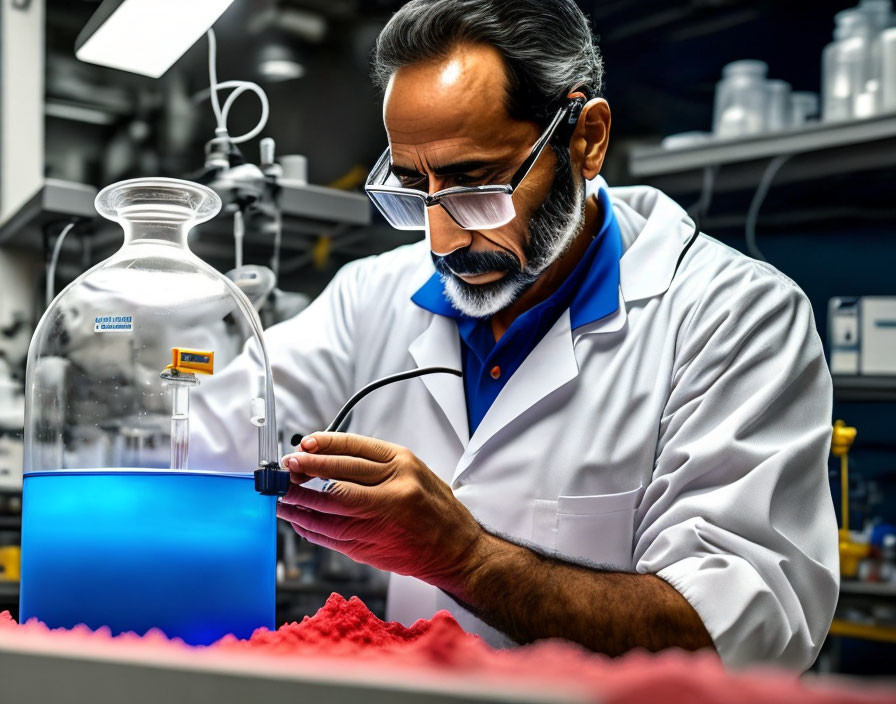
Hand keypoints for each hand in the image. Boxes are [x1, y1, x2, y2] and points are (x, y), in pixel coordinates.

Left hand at [276, 432, 485, 592]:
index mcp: (404, 465)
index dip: (323, 445)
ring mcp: (381, 520)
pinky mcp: (370, 547)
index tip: (303, 446)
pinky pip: (330, 535)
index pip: (353, 448)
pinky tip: (298, 520)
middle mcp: (393, 489)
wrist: (458, 552)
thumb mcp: (416, 472)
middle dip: (305, 472)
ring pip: (328, 509)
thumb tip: (330, 458)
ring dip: (300, 503)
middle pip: (337, 477)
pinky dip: (310, 528)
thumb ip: (378, 466)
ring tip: (283, 496)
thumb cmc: (438, 510)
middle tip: (287, 469)